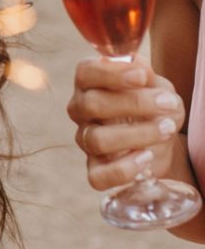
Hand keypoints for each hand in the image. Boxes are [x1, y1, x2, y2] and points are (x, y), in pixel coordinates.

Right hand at [67, 56, 184, 189]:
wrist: (160, 142)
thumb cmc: (153, 107)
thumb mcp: (156, 87)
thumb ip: (147, 77)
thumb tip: (139, 71)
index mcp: (89, 83)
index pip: (86, 72)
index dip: (111, 73)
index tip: (142, 76)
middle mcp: (80, 110)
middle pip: (92, 104)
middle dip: (134, 103)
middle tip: (167, 104)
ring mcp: (85, 140)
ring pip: (97, 139)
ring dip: (137, 134)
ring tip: (166, 130)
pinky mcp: (95, 170)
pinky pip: (98, 176)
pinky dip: (124, 170)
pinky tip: (147, 159)